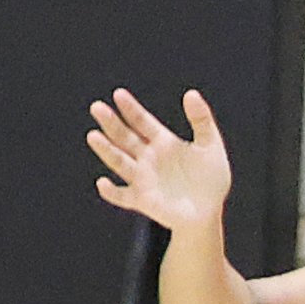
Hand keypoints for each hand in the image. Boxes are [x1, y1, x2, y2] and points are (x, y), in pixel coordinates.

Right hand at [86, 88, 230, 229]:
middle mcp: (147, 158)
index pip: (142, 121)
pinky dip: (111, 191)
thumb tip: (191, 93)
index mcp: (162, 142)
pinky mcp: (142, 200)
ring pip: (119, 162)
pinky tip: (102, 183)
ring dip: (106, 150)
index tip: (119, 94)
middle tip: (97, 108)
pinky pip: (122, 196)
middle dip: (111, 123)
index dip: (131, 109)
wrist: (209, 211)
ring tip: (93, 136)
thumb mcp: (210, 145)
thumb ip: (201, 120)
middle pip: (125, 137)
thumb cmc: (211, 178)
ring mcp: (142, 179)